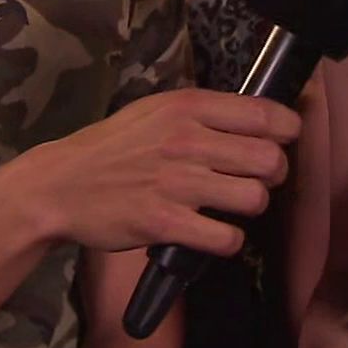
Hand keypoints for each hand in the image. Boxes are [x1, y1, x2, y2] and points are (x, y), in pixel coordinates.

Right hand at [11, 88, 302, 253]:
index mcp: (188, 107)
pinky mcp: (165, 223)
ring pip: (255, 199)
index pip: (267, 114)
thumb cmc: (113, 148)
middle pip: (270, 159)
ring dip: (250, 207)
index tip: (282, 142)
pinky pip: (226, 238)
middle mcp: (187, 141)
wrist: (60, 185)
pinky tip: (213, 233)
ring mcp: (177, 183)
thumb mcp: (156, 110)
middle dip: (273, 174)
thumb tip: (257, 117)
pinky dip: (228, 240)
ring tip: (232, 206)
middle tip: (256, 180)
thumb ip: (203, 112)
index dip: (287, 132)